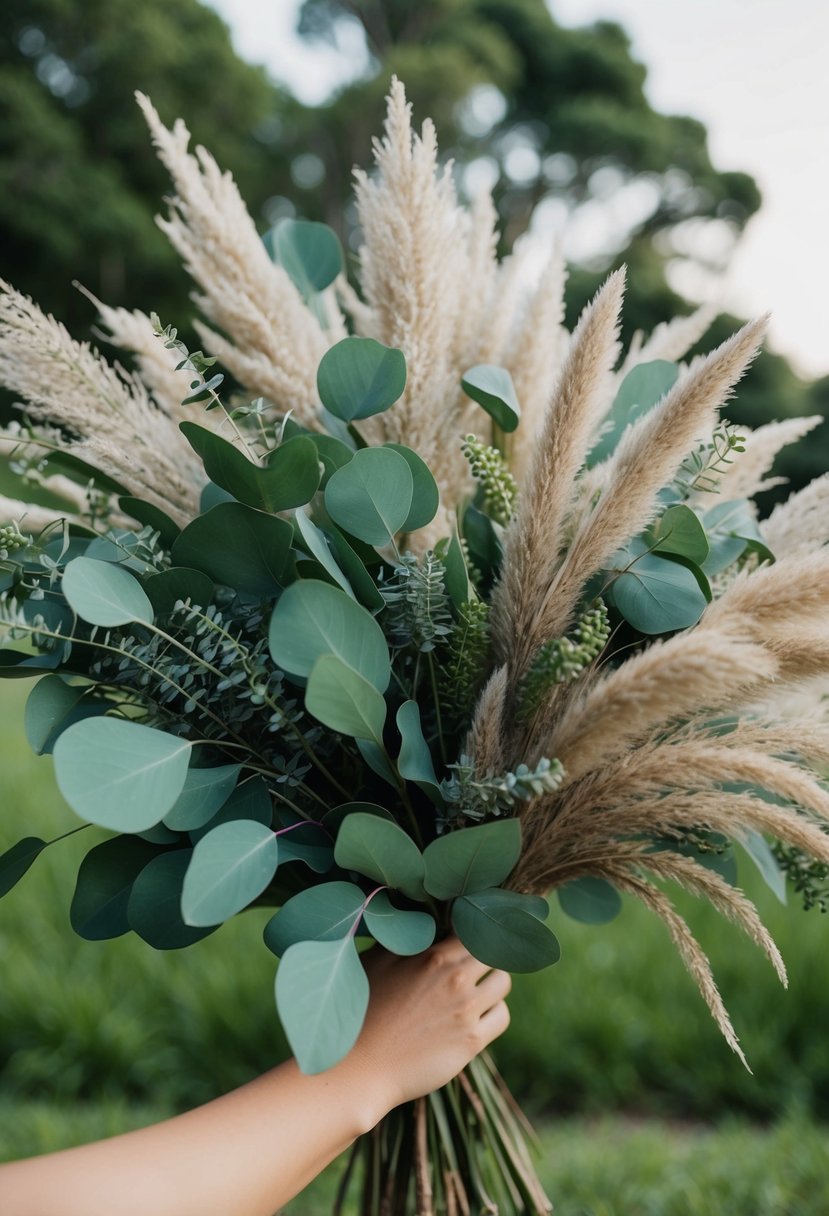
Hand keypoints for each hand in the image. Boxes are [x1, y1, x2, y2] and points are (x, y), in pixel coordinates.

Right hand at [345, 937, 510, 1114]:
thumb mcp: (377, 961)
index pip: (473, 931)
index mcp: (434, 956)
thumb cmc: (362, 1011)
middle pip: (493, 953)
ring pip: (503, 982)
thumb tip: (421, 920)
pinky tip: (477, 1016)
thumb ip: (405, 938)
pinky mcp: (472, 1041)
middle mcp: (456, 980)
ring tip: (477, 991)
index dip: (470, 934)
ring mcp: (466, 1011)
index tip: (463, 943)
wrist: (361, 1066)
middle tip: (472, 967)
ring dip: (493, 983)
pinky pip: (502, 1016)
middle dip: (483, 957)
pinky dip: (494, 1013)